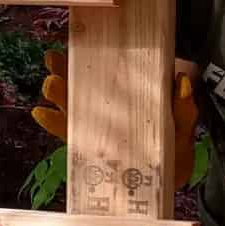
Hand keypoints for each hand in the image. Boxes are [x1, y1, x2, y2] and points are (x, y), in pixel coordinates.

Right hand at [31, 50, 199, 189]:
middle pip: (79, 85)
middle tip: (55, 61)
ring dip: (57, 93)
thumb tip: (181, 80)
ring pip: (69, 105)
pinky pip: (66, 133)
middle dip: (64, 71)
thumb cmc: (174, 149)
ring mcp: (94, 127)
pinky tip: (41, 113)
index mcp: (126, 96)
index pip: (106, 72)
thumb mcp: (183, 126)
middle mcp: (104, 108)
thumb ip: (183, 108)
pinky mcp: (87, 147)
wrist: (169, 183)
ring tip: (50, 84)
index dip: (89, 55)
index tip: (77, 42)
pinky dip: (52, 123)